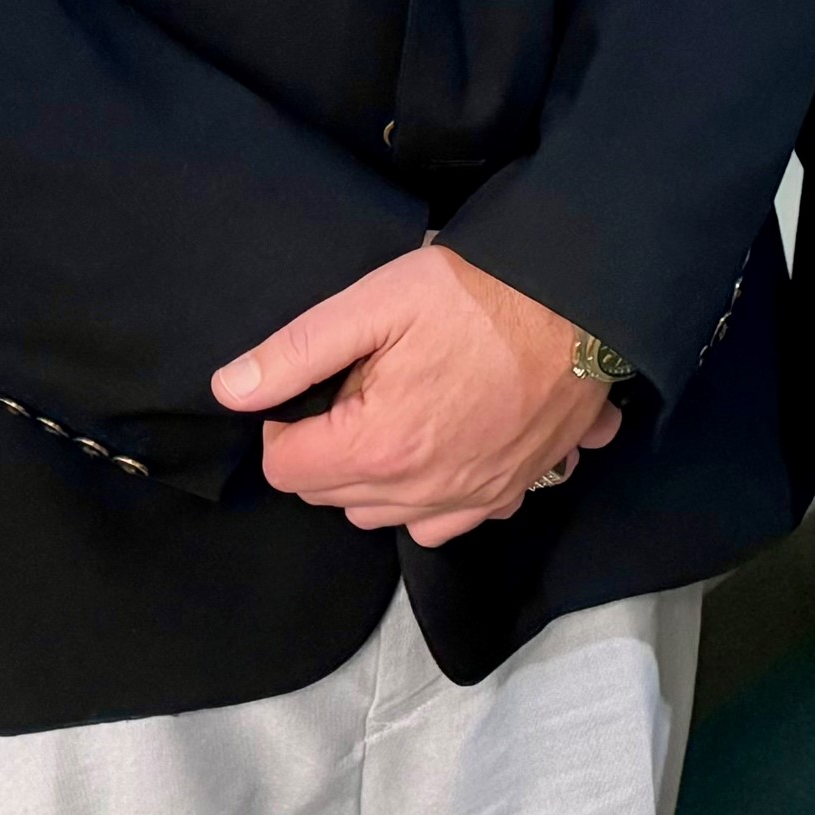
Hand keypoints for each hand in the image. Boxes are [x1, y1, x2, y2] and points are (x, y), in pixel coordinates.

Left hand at [214, 246, 621, 546]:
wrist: (586, 301)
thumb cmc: (481, 293)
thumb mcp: (378, 300)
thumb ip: (296, 350)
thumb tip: (228, 389)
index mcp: (378, 446)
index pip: (286, 468)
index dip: (282, 424)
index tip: (312, 388)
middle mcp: (421, 490)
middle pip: (332, 498)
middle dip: (327, 451)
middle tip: (359, 388)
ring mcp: (472, 498)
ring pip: (386, 516)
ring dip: (374, 481)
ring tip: (399, 415)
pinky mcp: (514, 490)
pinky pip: (451, 521)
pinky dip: (435, 497)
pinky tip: (447, 446)